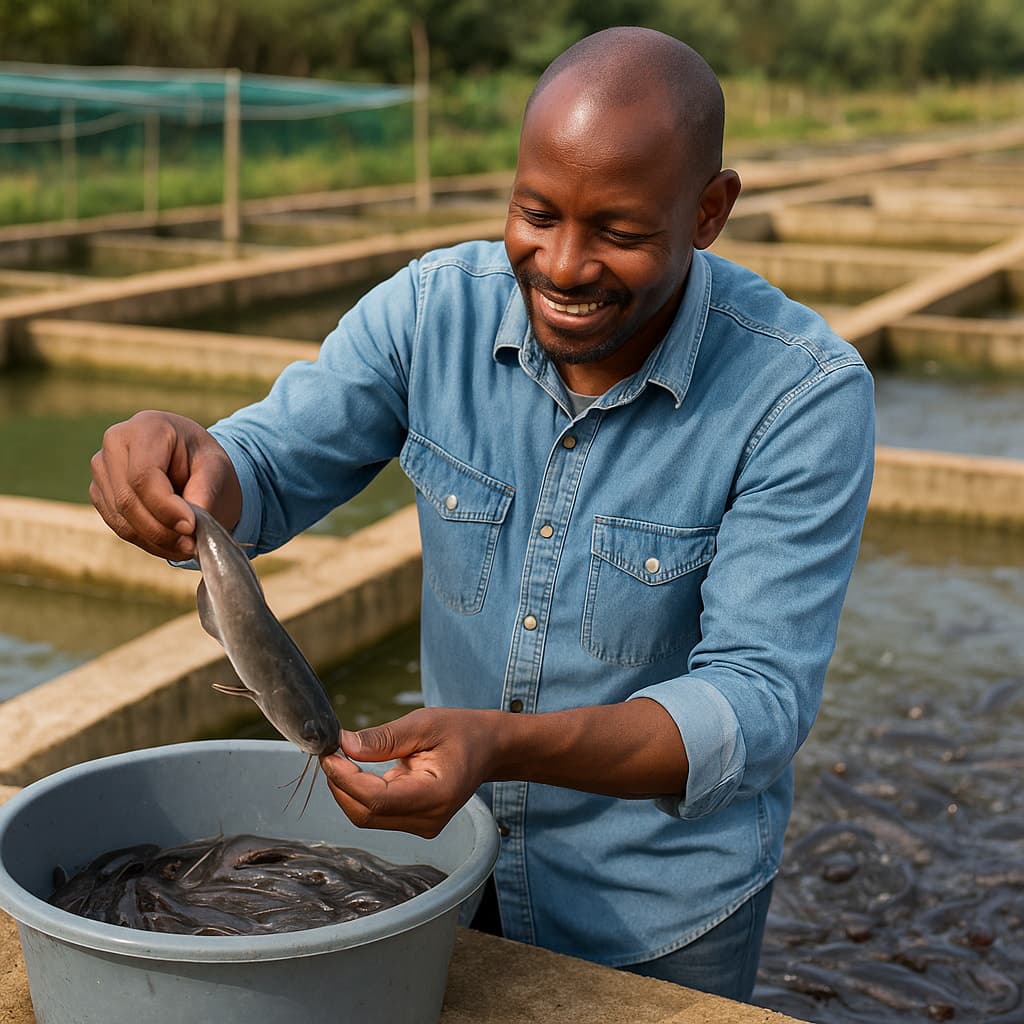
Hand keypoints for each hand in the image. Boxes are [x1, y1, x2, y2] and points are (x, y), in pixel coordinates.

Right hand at [90, 411, 241, 559]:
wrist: (189, 461)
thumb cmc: (203, 460)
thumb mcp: (217, 469)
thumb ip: (204, 493)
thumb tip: (188, 527)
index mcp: (146, 427)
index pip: (144, 476)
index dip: (165, 508)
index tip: (191, 528)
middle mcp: (115, 443)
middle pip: (128, 500)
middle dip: (162, 530)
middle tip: (192, 545)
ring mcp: (102, 468)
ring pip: (121, 518)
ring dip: (156, 541)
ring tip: (186, 546)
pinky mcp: (99, 491)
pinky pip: (118, 526)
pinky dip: (146, 541)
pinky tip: (170, 543)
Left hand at [319, 708, 498, 838]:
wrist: (489, 748)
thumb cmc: (461, 731)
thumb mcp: (424, 723)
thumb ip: (384, 738)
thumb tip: (344, 745)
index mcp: (437, 794)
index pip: (377, 799)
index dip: (346, 779)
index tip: (328, 753)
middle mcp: (430, 819)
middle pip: (367, 813)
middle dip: (340, 784)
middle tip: (329, 752)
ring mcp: (423, 826)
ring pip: (367, 816)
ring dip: (347, 789)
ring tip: (341, 758)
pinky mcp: (415, 823)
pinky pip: (376, 813)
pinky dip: (360, 792)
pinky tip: (358, 770)